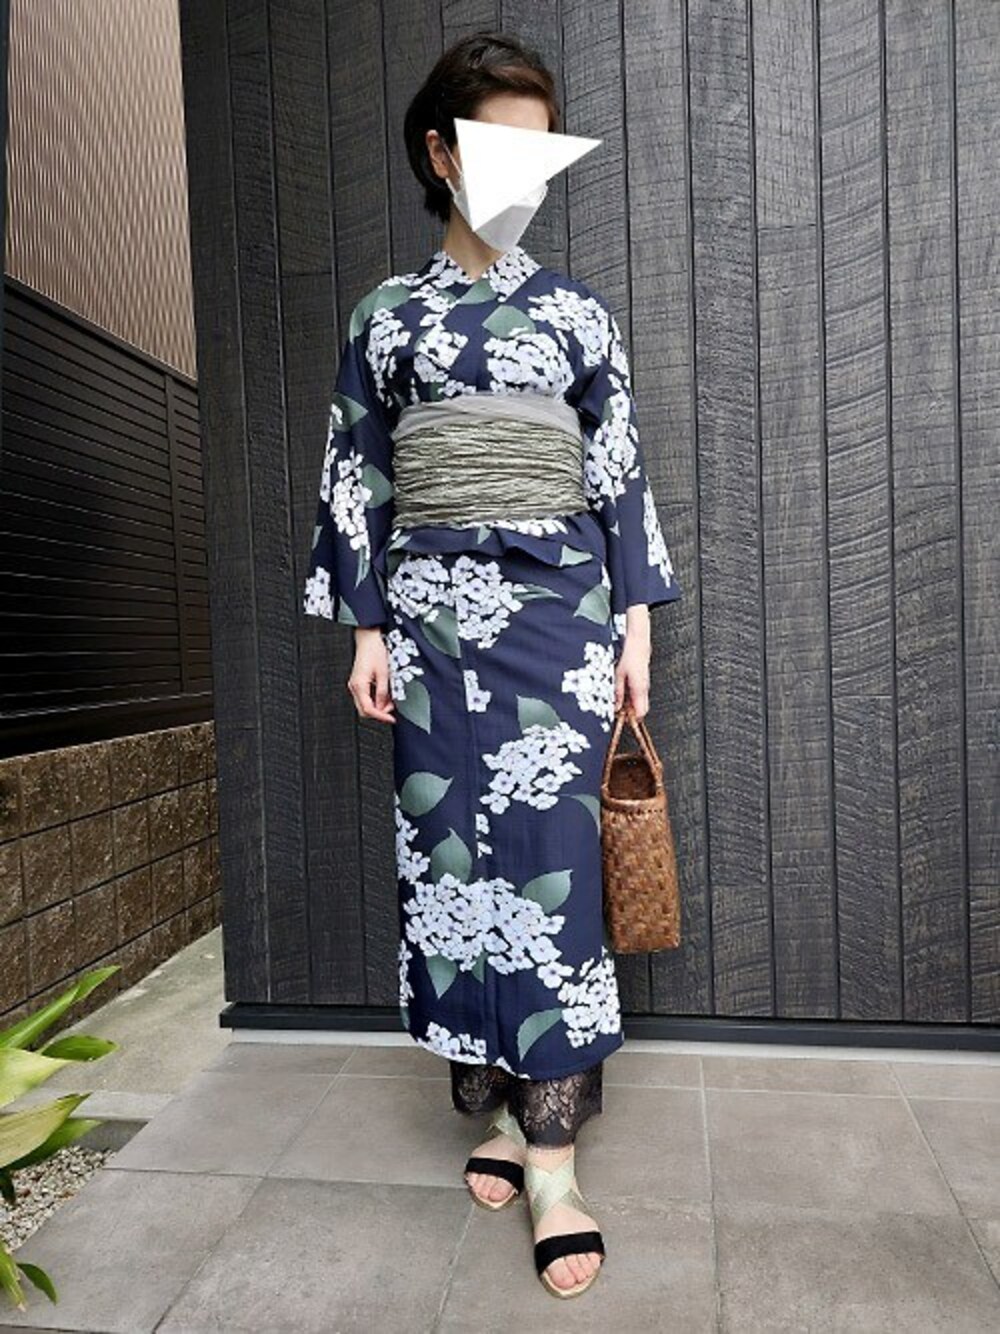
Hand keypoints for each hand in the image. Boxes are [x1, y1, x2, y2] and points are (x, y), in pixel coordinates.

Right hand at [348, 627, 395, 723]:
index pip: (368, 709)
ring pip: (365, 704)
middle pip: (364, 710)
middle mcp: (354, 687)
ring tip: (390, 700)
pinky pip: (365, 697)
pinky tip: (384, 695)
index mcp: (359, 685)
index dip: (381, 716)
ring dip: (378, 706)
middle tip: (392, 709)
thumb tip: (383, 707)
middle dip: (379, 713)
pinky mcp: (358, 682)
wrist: (368, 639)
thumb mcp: (383, 673)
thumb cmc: (375, 651)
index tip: (391, 719)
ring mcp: (355, 685)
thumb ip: (383, 692)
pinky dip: (375, 699)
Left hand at [614, 605, 650, 720]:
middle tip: (619, 715)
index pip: (640, 713)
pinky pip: (639, 694)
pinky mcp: (643, 679)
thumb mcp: (618, 674)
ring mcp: (645, 684)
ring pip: (640, 702)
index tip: (622, 722)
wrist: (639, 641)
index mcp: (639, 688)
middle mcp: (645, 688)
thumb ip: (617, 692)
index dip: (632, 720)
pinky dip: (632, 698)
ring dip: (630, 706)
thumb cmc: (629, 655)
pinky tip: (622, 695)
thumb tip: (615, 706)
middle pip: (641, 710)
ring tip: (618, 706)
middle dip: (631, 715)